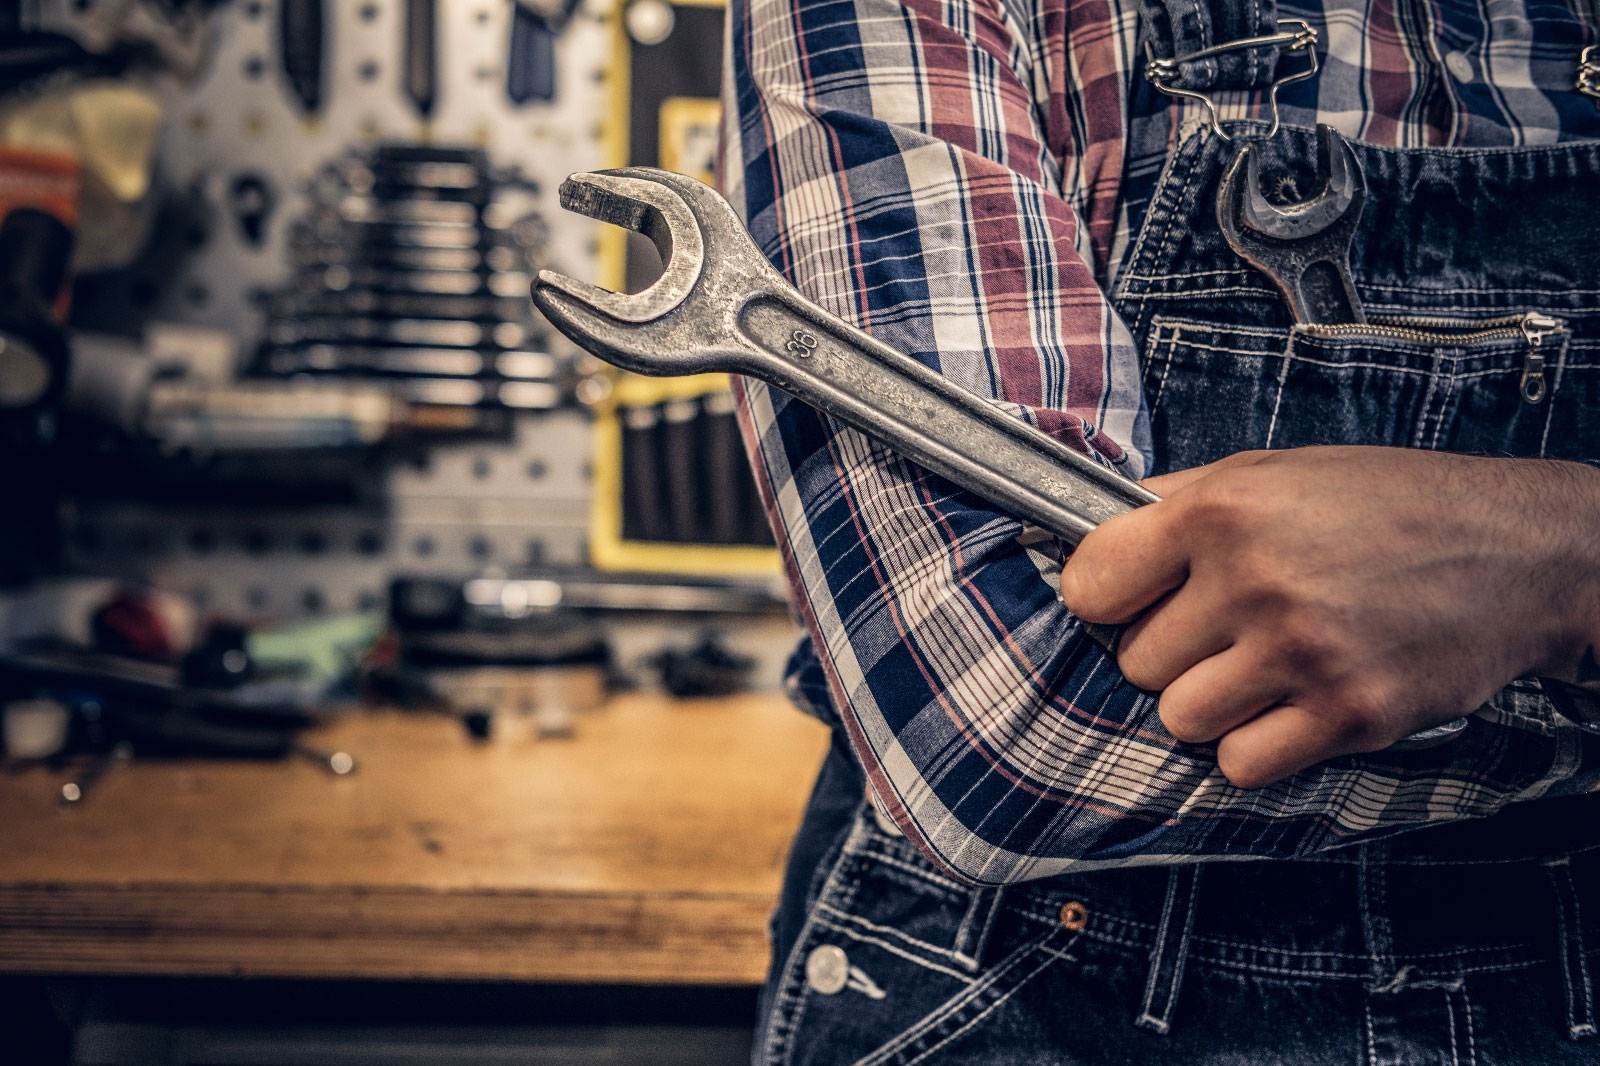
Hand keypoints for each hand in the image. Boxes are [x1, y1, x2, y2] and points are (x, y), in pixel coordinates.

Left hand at [1059, 446, 1599, 787]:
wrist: (1518, 551)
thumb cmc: (1389, 505)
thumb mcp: (1273, 470)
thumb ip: (1178, 503)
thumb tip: (1092, 533)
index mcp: (1222, 511)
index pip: (1091, 584)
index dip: (1104, 597)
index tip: (1127, 599)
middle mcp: (1256, 581)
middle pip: (1135, 662)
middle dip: (1169, 651)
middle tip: (1224, 628)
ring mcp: (1303, 653)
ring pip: (1180, 719)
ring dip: (1210, 703)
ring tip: (1260, 665)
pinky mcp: (1349, 715)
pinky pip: (1240, 764)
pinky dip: (1255, 746)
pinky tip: (1291, 703)